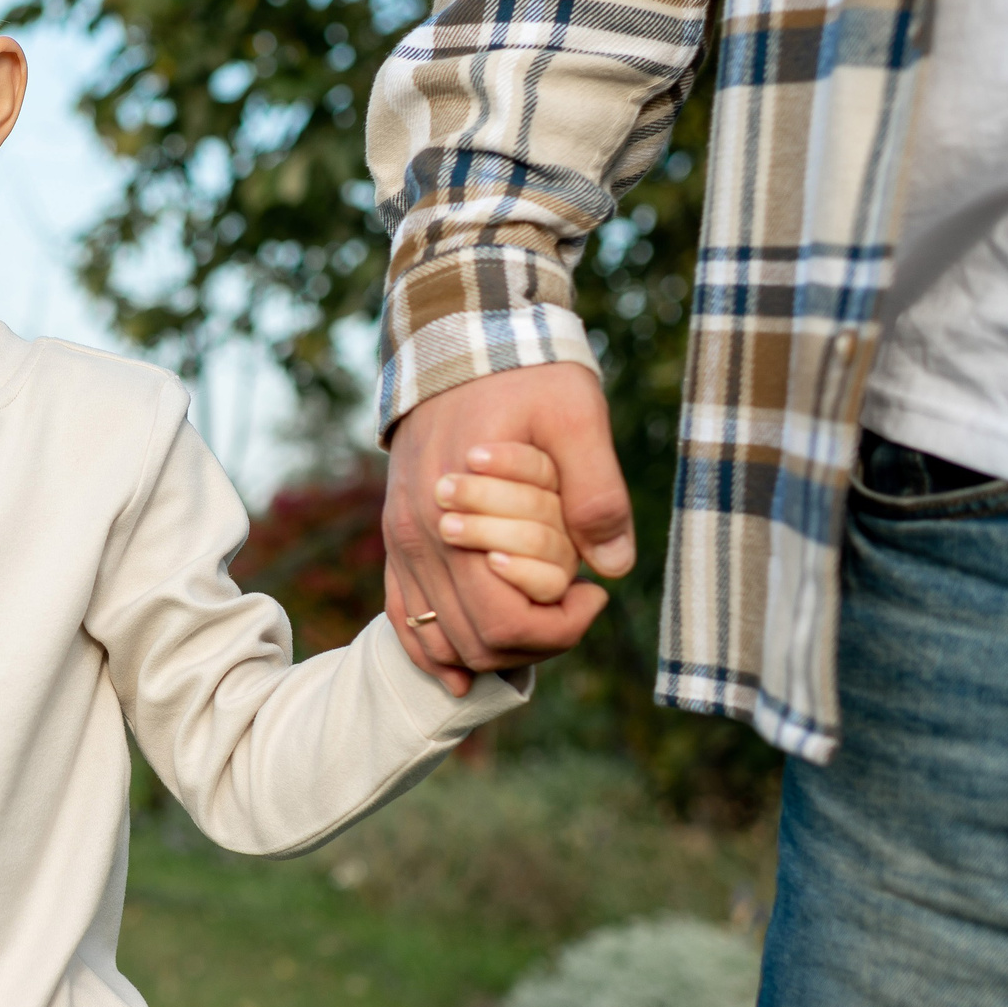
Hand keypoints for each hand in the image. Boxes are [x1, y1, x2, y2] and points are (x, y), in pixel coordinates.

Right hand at [382, 362, 632, 688]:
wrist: (459, 336)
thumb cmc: (524, 373)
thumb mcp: (577, 415)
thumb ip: (597, 490)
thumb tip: (612, 567)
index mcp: (456, 516)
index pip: (506, 621)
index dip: (561, 627)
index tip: (595, 593)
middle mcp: (416, 538)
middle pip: (475, 641)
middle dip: (536, 643)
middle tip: (577, 607)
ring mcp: (400, 539)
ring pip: (440, 638)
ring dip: (493, 648)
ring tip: (539, 617)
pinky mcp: (395, 536)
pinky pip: (401, 614)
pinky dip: (432, 650)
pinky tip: (463, 669)